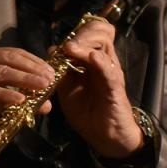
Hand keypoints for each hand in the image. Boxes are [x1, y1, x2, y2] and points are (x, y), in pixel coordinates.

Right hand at [0, 47, 54, 137]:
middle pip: (11, 59)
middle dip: (33, 68)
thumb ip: (20, 99)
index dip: (35, 61)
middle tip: (50, 79)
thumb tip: (47, 105)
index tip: (52, 72)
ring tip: (42, 87)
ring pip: (3, 72)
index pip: (15, 53)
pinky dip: (6, 95)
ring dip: (25, 79)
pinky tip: (20, 100)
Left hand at [52, 17, 145, 158]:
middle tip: (67, 45)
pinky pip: (109, 70)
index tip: (62, 44)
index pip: (91, 32)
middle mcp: (104, 61)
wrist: (104, 136)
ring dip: (86, 43)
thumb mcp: (67, 89)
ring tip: (71, 49)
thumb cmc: (87, 112)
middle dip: (81, 33)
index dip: (77, 32)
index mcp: (93, 60)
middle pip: (100, 31)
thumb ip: (61, 71)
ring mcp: (111, 72)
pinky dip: (99, 61)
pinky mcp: (115, 87)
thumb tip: (51, 49)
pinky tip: (91, 58)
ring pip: (104, 44)